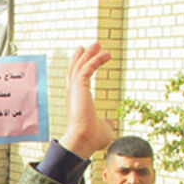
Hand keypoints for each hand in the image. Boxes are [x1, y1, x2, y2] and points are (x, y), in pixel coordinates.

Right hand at [58, 43, 114, 158]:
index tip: (84, 59)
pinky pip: (87, 67)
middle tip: (87, 46)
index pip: (75, 81)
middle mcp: (72, 94)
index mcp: (76, 102)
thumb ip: (106, 123)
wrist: (83, 139)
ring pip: (79, 66)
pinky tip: (106, 54)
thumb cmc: (91, 138)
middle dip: (81, 57)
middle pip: (74, 70)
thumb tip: (111, 123)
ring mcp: (74, 89)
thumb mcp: (103, 128)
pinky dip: (96, 59)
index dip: (79, 69)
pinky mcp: (79, 86)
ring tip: (98, 44)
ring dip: (89, 54)